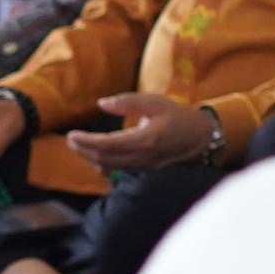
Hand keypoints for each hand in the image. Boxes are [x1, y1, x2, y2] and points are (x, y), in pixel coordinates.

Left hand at [65, 92, 213, 170]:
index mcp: (143, 139)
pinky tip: (98, 158)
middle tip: (71, 140)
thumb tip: (102, 103)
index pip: (106, 144)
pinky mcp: (145, 170)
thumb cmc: (179, 117)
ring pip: (109, 167)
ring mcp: (143, 167)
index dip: (86, 142)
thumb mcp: (155, 102)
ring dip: (91, 158)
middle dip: (83, 151)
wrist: (202, 137)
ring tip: (81, 147)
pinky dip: (104, 166)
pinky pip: (118, 171)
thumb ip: (127, 102)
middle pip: (103, 159)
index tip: (72, 135)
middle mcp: (141, 157)